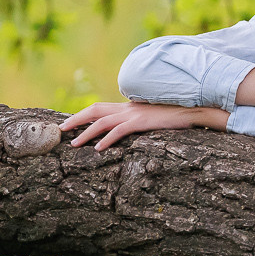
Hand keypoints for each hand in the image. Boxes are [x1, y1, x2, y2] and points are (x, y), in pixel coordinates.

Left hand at [60, 101, 227, 149]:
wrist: (193, 110)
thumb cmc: (177, 115)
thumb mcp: (154, 117)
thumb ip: (140, 120)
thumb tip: (130, 129)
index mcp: (129, 107)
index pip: (100, 108)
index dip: (83, 115)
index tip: (69, 124)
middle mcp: (128, 108)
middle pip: (94, 110)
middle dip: (76, 119)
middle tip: (61, 131)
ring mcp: (134, 114)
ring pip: (102, 122)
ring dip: (85, 132)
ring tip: (74, 144)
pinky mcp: (142, 122)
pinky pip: (119, 131)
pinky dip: (106, 139)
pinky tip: (98, 149)